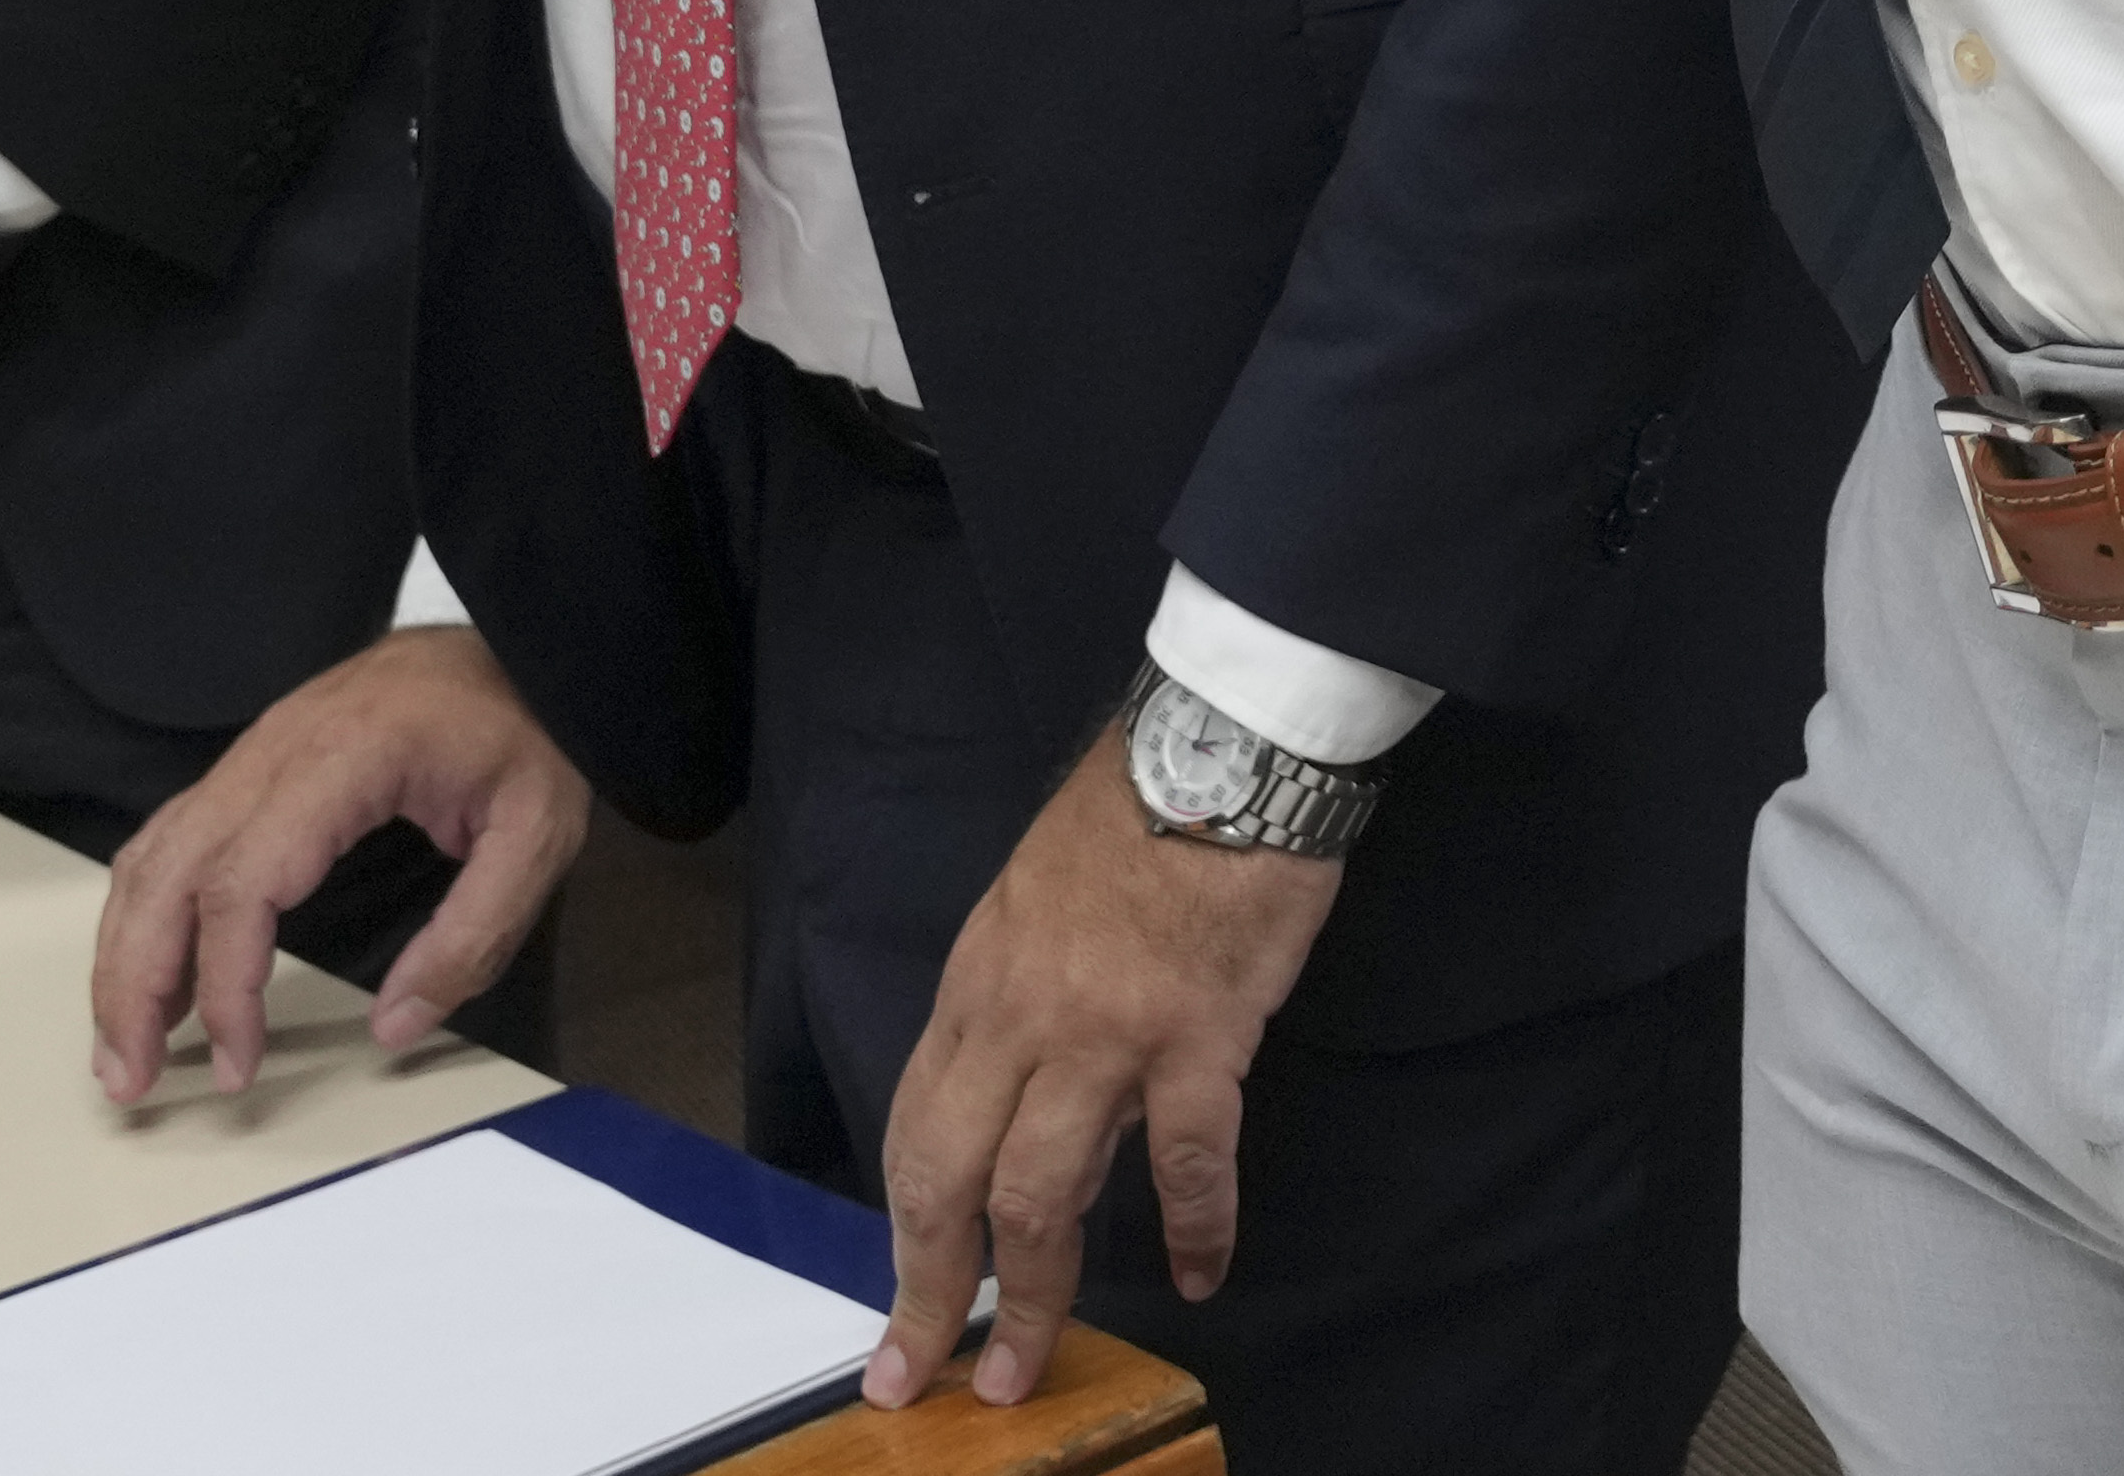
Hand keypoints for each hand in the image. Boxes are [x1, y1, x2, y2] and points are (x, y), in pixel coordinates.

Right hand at [90, 629, 589, 1103]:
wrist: (515, 637)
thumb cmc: (526, 727)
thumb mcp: (538, 833)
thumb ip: (473, 936)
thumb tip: (395, 1026)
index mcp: (339, 760)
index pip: (243, 883)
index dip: (226, 984)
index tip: (238, 1062)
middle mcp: (272, 750)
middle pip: (167, 873)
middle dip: (134, 985)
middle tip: (131, 1080)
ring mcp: (252, 752)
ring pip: (152, 856)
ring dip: (123, 955)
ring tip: (126, 1047)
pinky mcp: (252, 764)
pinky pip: (173, 839)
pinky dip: (146, 911)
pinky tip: (155, 971)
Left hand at [870, 720, 1347, 1411]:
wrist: (1222, 750)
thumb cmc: (1132, 815)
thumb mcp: (1028, 906)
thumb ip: (1013, 1007)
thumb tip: (1018, 1103)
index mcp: (976, 987)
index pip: (917, 1133)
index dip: (904, 1234)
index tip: (901, 1305)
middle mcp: (1020, 1020)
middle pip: (953, 1183)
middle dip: (934, 1293)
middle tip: (925, 1374)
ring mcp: (1106, 1034)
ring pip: (1045, 1191)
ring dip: (1037, 1293)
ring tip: (1029, 1364)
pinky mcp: (1196, 1036)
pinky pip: (1188, 1159)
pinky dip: (1196, 1228)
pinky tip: (1201, 1272)